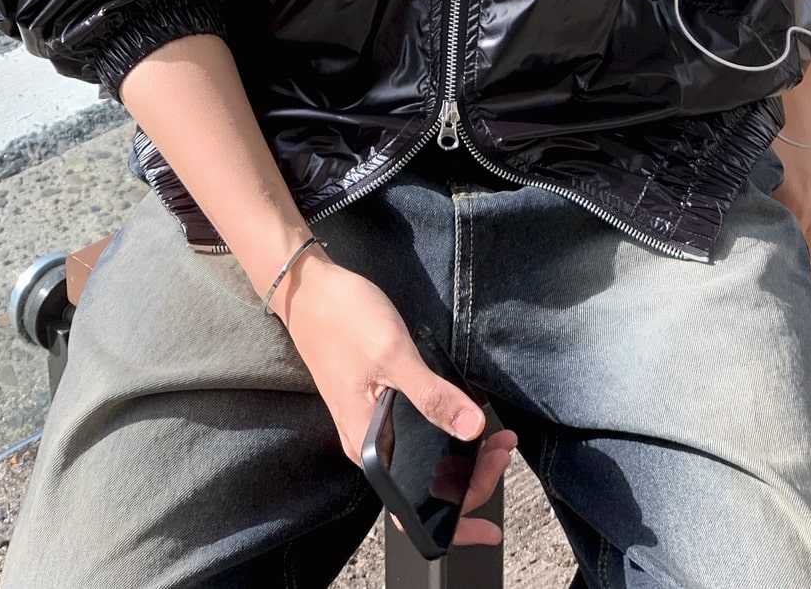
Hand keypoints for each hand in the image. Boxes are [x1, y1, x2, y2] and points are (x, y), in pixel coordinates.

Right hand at [272, 253, 515, 544]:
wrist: (308, 289)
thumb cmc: (342, 320)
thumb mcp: (393, 356)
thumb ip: (432, 396)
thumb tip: (473, 429)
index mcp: (369, 446)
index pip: (415, 506)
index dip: (456, 517)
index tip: (491, 520)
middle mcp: (369, 445)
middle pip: (424, 487)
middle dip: (471, 479)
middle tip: (502, 447)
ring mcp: (372, 425)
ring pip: (422, 462)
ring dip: (462, 459)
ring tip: (494, 438)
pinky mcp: (376, 405)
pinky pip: (415, 438)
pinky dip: (444, 437)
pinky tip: (464, 419)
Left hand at [771, 76, 810, 258]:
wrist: (797, 89)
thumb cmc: (768, 125)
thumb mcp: (754, 167)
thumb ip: (756, 200)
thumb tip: (745, 222)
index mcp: (801, 202)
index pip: (793, 249)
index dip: (775, 253)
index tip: (760, 255)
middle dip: (791, 244)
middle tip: (768, 242)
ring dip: (805, 226)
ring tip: (782, 217)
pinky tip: (799, 195)